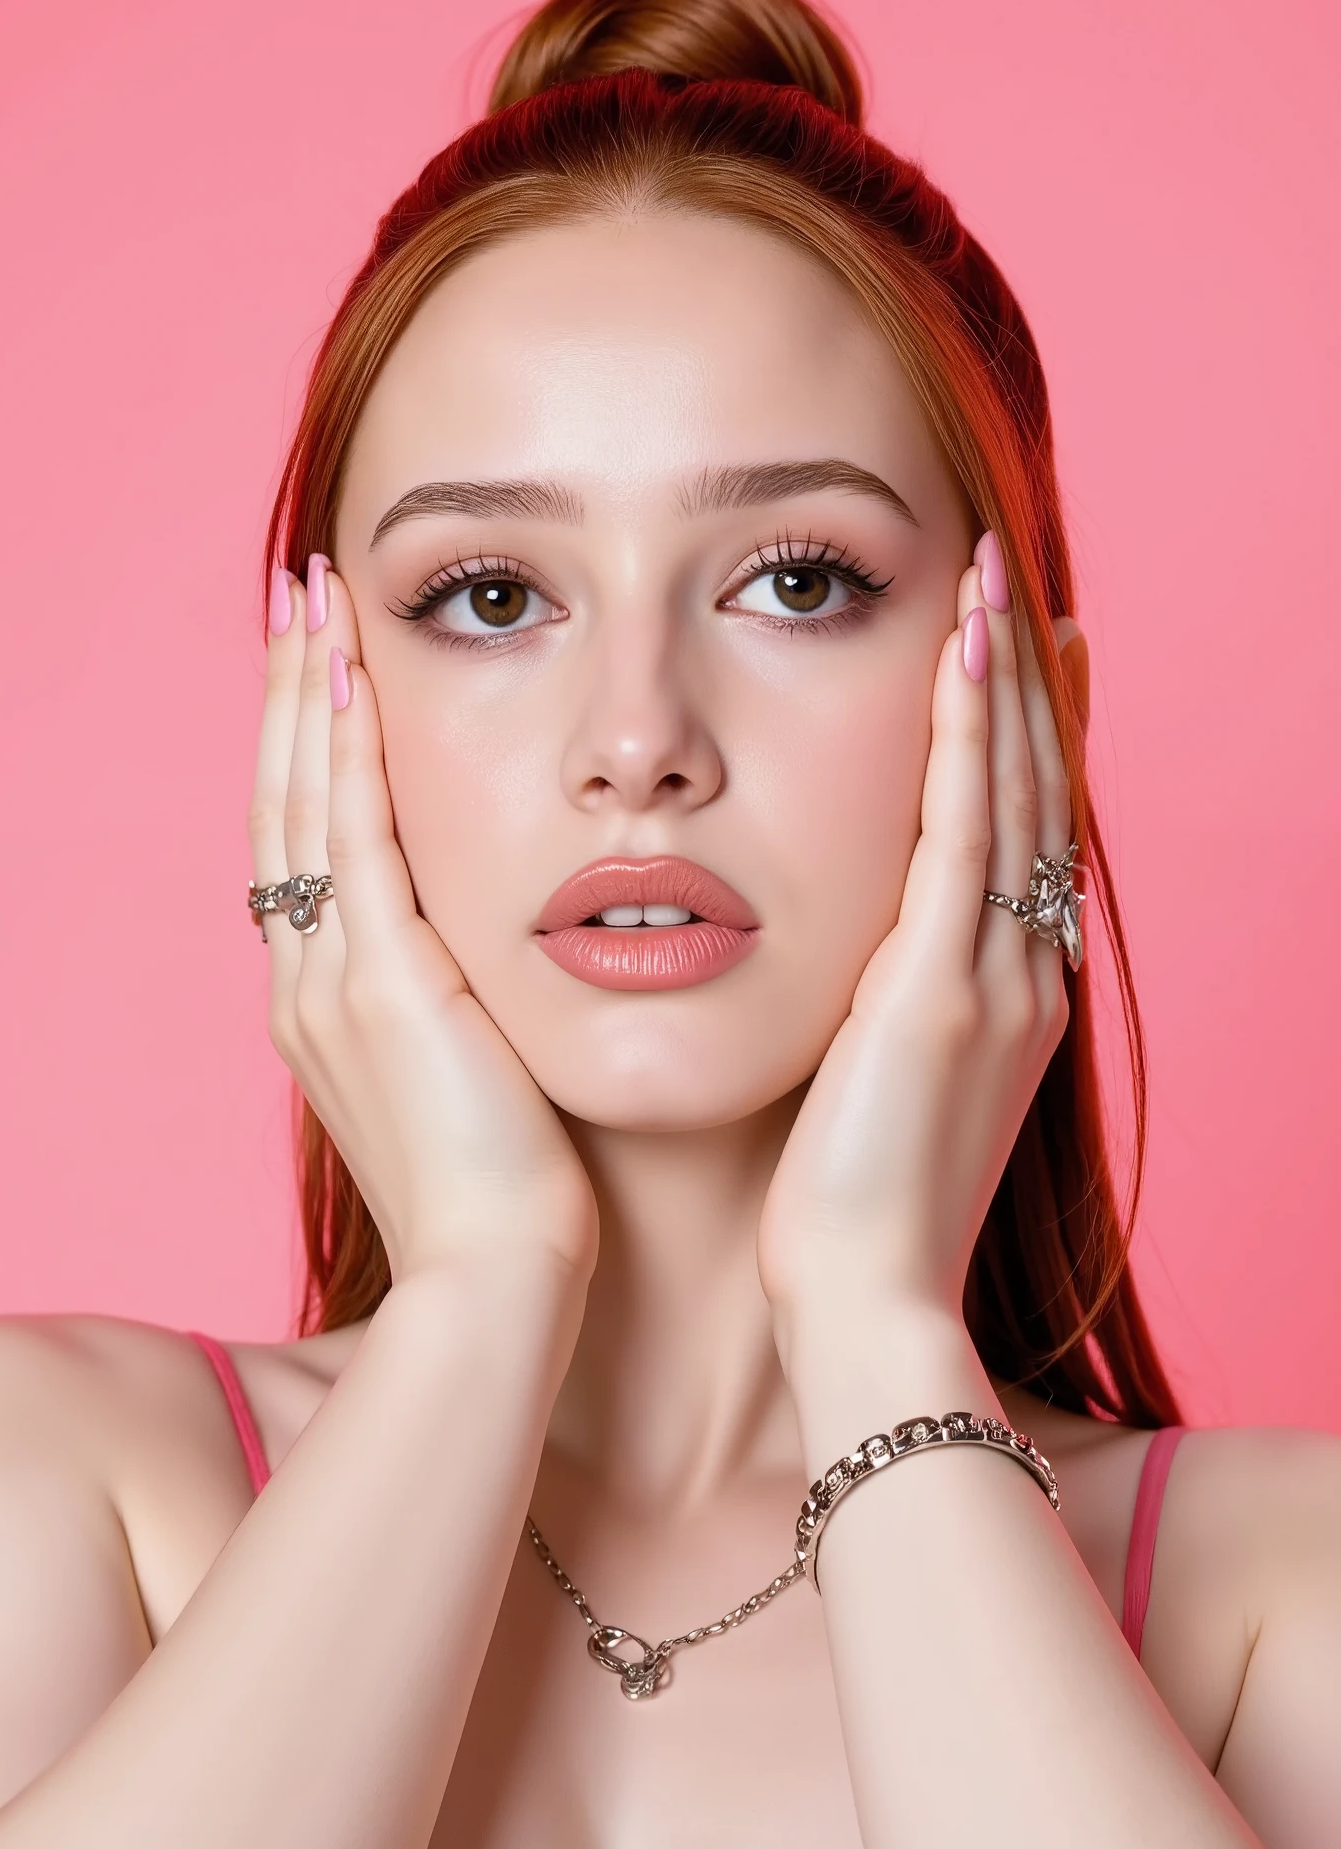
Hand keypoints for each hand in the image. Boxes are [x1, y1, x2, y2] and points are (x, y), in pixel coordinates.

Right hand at [248, 557, 597, 1284]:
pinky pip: (354, 840)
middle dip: (289, 693)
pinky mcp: (382, 983)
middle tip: (297, 595)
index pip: (305, 841)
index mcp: (324, 1001)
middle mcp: (306, 980)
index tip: (319, 662)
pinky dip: (349, 753)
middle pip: (283, 801)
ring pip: (304, 802)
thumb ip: (461, 1001)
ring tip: (312, 599)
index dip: (305, 745)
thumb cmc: (509, 1188)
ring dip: (308, 694)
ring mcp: (330, 980)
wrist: (501, 1275)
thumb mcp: (471, 1073)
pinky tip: (355, 676)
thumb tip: (496, 949)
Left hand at [757, 533, 1076, 1322]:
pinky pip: (963, 832)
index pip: (1026, 836)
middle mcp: (1023, 973)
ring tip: (991, 579)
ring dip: (1003, 679)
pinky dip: (967, 737)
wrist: (864, 1307)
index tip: (1024, 657)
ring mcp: (993, 977)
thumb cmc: (849, 1217)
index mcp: (1009, 998)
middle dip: (1028, 686)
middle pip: (1037, 794)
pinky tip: (960, 654)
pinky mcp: (940, 989)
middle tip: (1020, 587)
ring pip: (1013, 792)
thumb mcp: (878, 1095)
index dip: (1031, 739)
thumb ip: (882, 1015)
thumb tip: (855, 969)